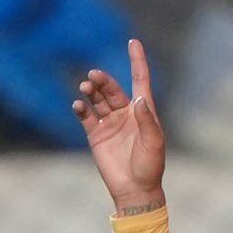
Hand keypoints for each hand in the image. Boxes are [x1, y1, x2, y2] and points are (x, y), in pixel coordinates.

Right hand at [74, 39, 165, 212]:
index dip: (137, 61)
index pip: (140, 80)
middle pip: (112, 88)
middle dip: (102, 80)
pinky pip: (86, 116)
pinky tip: (78, 105)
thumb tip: (137, 100)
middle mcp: (125, 114)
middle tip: (93, 77)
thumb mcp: (154, 143)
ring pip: (97, 99)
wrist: (135, 191)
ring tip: (85, 88)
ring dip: (90, 91)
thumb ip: (147, 120)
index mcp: (143, 111)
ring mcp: (110, 123)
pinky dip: (81, 108)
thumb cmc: (150, 167)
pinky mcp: (96, 135)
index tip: (133, 42)